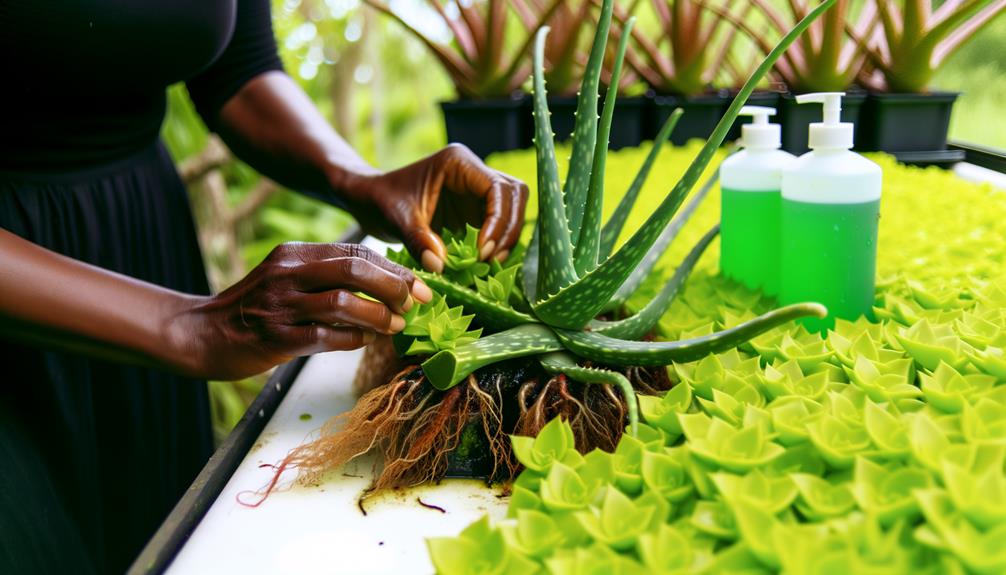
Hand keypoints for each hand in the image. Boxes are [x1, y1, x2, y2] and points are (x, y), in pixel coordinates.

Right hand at [167, 242, 432, 379]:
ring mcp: (279, 305)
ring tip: (395, 326)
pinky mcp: (275, 337)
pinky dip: (352, 339)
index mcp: (294, 255)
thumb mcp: (287, 279)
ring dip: (377, 316)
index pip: (354, 251)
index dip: (392, 267)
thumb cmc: (256, 309)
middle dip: (393, 286)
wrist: (201, 334)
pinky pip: (324, 337)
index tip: (419, 284)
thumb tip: (385, 287)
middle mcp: (286, 274)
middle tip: (415, 303)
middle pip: (352, 270)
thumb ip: (327, 277)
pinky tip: (364, 341)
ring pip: (342, 303)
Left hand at [344, 144, 528, 271]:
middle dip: (508, 228)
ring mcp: (476, 191)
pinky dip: (496, 243)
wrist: (371, 201)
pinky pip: (498, 224)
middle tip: (490, 259)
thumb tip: (441, 265)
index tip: (482, 250)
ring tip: (489, 263)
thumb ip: (419, 240)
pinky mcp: (474, 209)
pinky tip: (483, 262)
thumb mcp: (398, 219)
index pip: (497, 188)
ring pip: (512, 209)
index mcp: (458, 163)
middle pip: (514, 195)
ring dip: (506, 237)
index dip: (498, 219)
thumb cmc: (381, 200)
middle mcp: (473, 173)